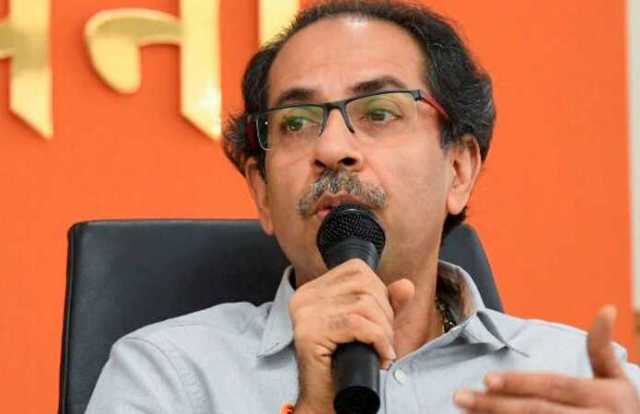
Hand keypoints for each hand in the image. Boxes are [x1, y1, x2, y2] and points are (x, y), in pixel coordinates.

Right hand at [289, 259, 413, 413]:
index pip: (356, 270)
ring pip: (364, 305)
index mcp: (313, 290)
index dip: (380, 293)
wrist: (327, 401)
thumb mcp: (372, 327)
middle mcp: (304, 297)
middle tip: (383, 341)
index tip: (380, 321)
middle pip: (363, 285)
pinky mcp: (309, 333)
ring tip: (381, 349)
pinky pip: (357, 324)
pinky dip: (378, 340)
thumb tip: (406, 285)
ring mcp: (304, 314)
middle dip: (385, 314)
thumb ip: (387, 303)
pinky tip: (381, 356)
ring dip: (383, 330)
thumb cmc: (347, 364)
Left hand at [454, 306, 639, 412]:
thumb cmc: (623, 411)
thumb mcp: (618, 381)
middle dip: (495, 405)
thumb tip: (606, 308)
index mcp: (601, 398)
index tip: (486, 378)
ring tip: (465, 409)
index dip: (520, 383)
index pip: (553, 387)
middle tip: (459, 396)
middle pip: (535, 412)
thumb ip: (602, 349)